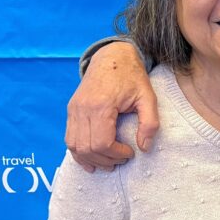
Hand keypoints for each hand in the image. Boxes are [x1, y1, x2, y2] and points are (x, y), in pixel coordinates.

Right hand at [66, 42, 158, 171]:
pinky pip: (69, 139)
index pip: (102, 143)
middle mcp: (82, 109)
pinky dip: (78, 153)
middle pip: (87, 148)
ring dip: (91, 159)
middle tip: (122, 160)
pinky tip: (91, 161)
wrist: (111, 57)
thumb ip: (149, 123)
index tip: (130, 152)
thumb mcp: (148, 97)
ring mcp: (74, 110)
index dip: (116, 154)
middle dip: (106, 160)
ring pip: (74, 146)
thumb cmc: (131, 76)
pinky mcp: (71, 110)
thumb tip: (144, 148)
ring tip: (109, 162)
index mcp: (101, 106)